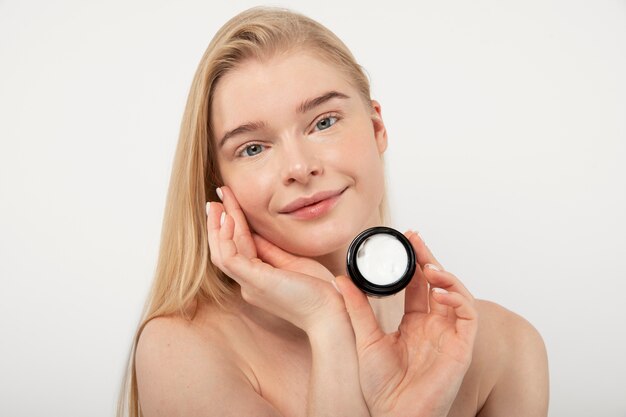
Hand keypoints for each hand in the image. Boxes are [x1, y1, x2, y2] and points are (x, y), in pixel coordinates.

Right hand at [206, 186, 345, 332]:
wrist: (329, 312)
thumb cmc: (317, 292)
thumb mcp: (291, 264)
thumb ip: (271, 251)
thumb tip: (255, 233)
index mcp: (258, 281)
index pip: (239, 249)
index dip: (233, 226)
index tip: (229, 206)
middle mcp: (248, 284)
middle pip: (225, 249)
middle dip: (220, 222)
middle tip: (218, 197)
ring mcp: (249, 284)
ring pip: (221, 253)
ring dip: (217, 227)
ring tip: (217, 204)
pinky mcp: (255, 281)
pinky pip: (230, 258)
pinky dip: (225, 237)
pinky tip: (228, 219)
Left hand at [335, 231, 477, 416]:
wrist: (393, 416)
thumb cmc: (381, 388)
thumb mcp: (365, 339)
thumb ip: (357, 308)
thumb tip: (341, 280)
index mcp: (414, 324)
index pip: (418, 286)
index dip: (414, 262)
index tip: (406, 240)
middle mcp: (434, 326)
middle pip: (437, 284)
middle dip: (429, 259)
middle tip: (416, 239)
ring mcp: (449, 336)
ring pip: (457, 295)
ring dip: (445, 276)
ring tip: (428, 265)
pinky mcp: (462, 347)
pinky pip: (469, 316)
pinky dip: (458, 299)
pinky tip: (439, 291)